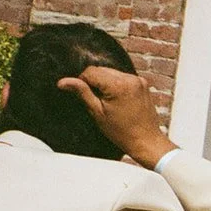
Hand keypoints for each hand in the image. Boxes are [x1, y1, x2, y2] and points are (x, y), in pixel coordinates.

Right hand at [56, 66, 176, 168]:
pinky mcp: (143, 83)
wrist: (146, 141)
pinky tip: (118, 100)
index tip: (84, 95)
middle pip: (102, 69)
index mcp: (118, 85)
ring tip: (108, 101)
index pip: (92, 71)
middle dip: (95, 81)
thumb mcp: (97, 113)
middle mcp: (130, 79)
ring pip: (112, 72)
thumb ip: (82, 93)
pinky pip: (124, 77)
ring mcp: (138, 80)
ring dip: (106, 82)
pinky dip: (117, 84)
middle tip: (96, 100)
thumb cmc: (122, 132)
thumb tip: (63, 81)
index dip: (83, 81)